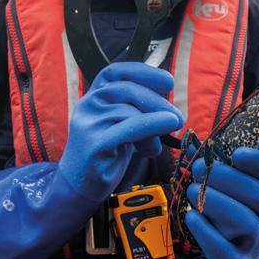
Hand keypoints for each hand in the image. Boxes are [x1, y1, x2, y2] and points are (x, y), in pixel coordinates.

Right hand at [59, 61, 183, 201]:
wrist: (79, 185)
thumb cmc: (106, 154)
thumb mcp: (122, 125)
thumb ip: (138, 112)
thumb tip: (168, 105)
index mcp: (93, 96)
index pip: (115, 72)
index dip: (142, 72)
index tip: (167, 81)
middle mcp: (88, 105)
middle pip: (127, 90)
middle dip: (157, 101)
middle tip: (178, 117)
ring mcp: (89, 123)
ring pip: (130, 111)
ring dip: (155, 123)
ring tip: (162, 139)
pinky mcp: (94, 143)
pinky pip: (130, 128)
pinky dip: (152, 124)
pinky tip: (167, 125)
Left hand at [185, 147, 258, 258]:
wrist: (243, 245)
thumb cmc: (236, 202)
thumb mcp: (233, 180)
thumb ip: (217, 161)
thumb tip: (190, 147)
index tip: (236, 154)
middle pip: (258, 196)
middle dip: (225, 178)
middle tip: (199, 168)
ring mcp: (258, 240)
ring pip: (244, 221)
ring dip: (214, 202)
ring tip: (191, 190)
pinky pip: (224, 249)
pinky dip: (205, 231)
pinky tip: (192, 216)